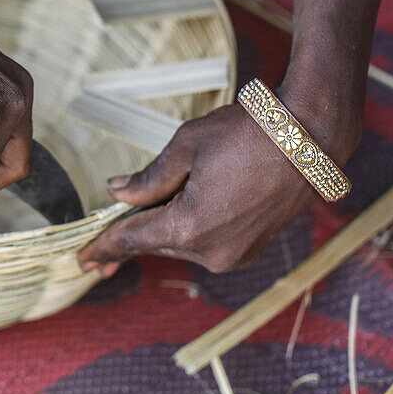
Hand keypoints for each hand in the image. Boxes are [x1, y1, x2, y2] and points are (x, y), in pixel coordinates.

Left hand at [77, 94, 359, 275]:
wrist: (311, 138)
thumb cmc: (248, 133)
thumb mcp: (187, 146)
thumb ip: (149, 178)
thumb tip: (119, 193)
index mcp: (190, 227)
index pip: (132, 240)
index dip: (103, 248)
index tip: (81, 260)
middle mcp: (212, 251)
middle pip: (155, 243)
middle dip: (128, 239)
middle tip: (96, 251)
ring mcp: (235, 254)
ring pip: (180, 243)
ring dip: (161, 229)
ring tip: (144, 214)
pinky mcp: (251, 248)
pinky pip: (205, 242)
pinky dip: (187, 229)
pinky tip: (177, 212)